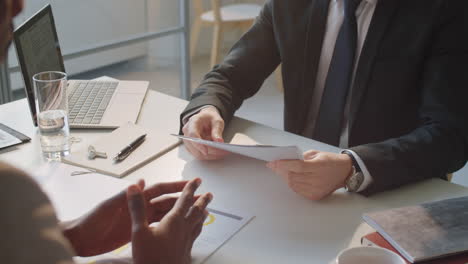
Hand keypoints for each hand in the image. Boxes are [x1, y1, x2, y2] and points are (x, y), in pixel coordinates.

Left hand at [62, 180, 193, 255]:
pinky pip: (156, 226)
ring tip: (193, 211)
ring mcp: (138, 219)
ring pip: (164, 213)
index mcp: (134, 198)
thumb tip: (141, 181)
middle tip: (199, 197)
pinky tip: (176, 227)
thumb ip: (125, 195)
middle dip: (182, 198)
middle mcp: (138, 207)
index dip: (175, 186)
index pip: (159, 189)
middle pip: (166, 201)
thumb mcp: (109, 206)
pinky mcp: (135, 232)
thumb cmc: (91, 221)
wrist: (80, 239)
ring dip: (178, 211)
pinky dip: (167, 225)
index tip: (190, 183)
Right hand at [128, 178, 212, 263]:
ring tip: (207, 211)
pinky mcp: (186, 253)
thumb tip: (133, 187)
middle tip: (209, 194)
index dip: (190, 188)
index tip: (197, 181)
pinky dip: (197, 229)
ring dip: (203, 215)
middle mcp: (184, 230)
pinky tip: (195, 234)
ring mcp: (186, 242)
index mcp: (174, 221)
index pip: (185, 200)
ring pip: (198, 224)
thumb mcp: (138, 231)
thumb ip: (137, 208)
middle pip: (197, 211)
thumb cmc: (149, 258)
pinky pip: (195, 236)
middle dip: (202, 201)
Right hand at [182, 106, 228, 159]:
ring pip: (197, 153)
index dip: (198, 144)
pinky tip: (219, 154)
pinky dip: (210, 156)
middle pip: (195, 147)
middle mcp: (187, 132)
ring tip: (223, 153)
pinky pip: (200, 155)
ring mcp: (188, 141)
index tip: (206, 151)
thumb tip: (219, 141)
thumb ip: (217, 130)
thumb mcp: (217, 121)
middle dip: (210, 151)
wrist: (205, 119)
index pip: (192, 135)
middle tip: (224, 152)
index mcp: (193, 122)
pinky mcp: (192, 148)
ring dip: (211, 155)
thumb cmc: (210, 118)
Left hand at [266, 150, 352, 199]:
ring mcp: (316, 189)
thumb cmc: (330, 161)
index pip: (297, 166)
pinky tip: (292, 178)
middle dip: (282, 171)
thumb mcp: (316, 153)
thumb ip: (301, 157)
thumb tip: (285, 161)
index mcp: (319, 166)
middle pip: (293, 176)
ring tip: (284, 171)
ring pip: (293, 184)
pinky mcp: (315, 196)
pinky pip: (298, 191)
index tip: (273, 162)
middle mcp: (318, 179)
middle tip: (275, 166)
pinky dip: (292, 184)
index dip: (283, 164)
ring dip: (286, 177)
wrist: (344, 172)